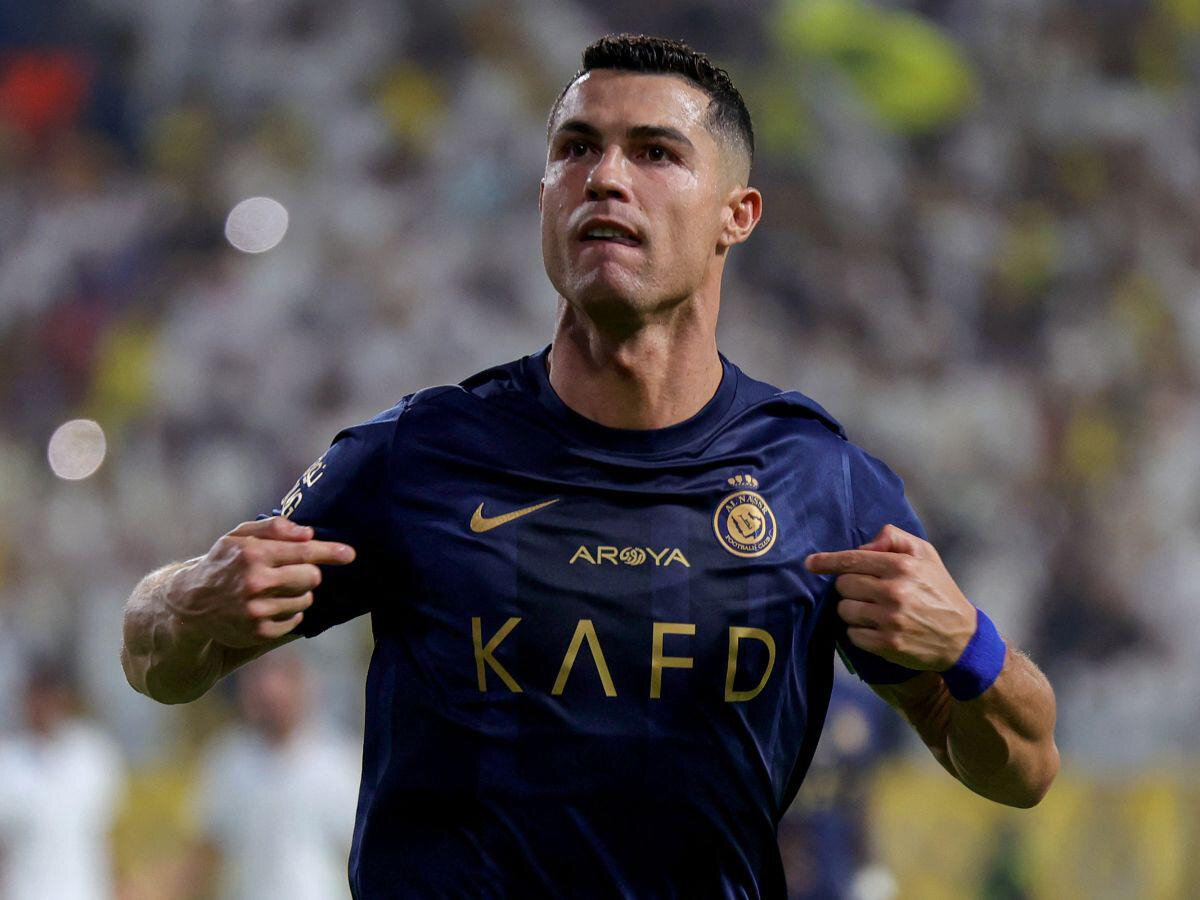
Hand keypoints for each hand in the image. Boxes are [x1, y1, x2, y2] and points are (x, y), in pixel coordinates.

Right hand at [169, 516, 355, 647]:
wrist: (191, 602)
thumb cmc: (223, 562)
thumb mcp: (239, 536)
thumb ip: (274, 528)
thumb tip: (309, 534)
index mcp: (253, 555)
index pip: (304, 552)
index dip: (331, 552)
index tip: (350, 554)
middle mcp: (255, 583)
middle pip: (312, 577)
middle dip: (309, 573)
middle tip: (295, 571)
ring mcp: (257, 611)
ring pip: (306, 600)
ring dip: (299, 593)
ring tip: (277, 588)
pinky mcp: (259, 633)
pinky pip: (295, 620)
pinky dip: (290, 611)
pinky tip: (271, 605)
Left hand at [804, 524, 975, 670]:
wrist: (962, 637)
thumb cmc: (939, 590)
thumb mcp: (926, 554)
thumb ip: (894, 538)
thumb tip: (864, 545)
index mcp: (902, 566)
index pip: (852, 560)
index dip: (827, 561)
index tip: (810, 563)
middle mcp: (894, 592)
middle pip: (843, 585)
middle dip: (849, 587)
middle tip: (868, 592)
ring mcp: (890, 620)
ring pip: (844, 609)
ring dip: (853, 610)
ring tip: (874, 611)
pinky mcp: (887, 645)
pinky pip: (851, 634)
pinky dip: (858, 631)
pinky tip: (876, 628)